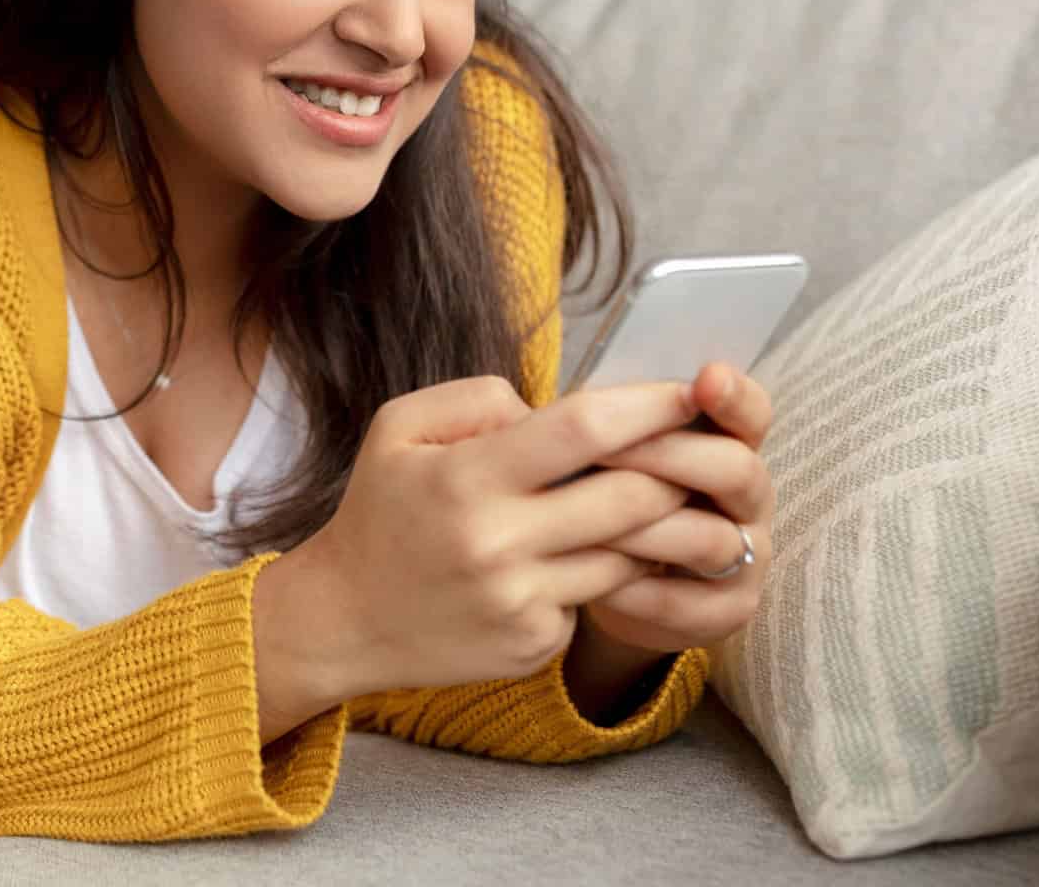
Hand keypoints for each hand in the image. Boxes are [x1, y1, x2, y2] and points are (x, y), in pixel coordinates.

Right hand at [276, 373, 704, 699]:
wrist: (344, 619)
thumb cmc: (380, 511)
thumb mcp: (399, 428)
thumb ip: (479, 399)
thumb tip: (552, 408)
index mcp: (465, 479)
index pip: (583, 430)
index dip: (649, 407)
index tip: (688, 393)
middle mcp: (497, 544)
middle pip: (632, 497)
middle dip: (677, 469)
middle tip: (693, 451)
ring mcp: (521, 602)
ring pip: (630, 553)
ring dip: (652, 525)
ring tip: (647, 501)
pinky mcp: (535, 644)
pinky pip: (597, 596)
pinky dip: (601, 571)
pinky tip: (575, 558)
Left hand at [580, 361, 775, 654]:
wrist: (602, 585)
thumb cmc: (599, 500)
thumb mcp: (594, 458)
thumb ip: (581, 424)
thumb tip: (503, 397)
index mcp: (726, 445)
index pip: (752, 414)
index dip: (735, 397)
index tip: (706, 377)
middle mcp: (748, 499)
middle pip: (736, 469)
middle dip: (669, 456)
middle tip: (602, 452)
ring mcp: (747, 559)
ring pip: (711, 538)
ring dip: (647, 529)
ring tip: (587, 523)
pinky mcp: (727, 612)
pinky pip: (689, 603)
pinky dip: (639, 591)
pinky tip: (595, 584)